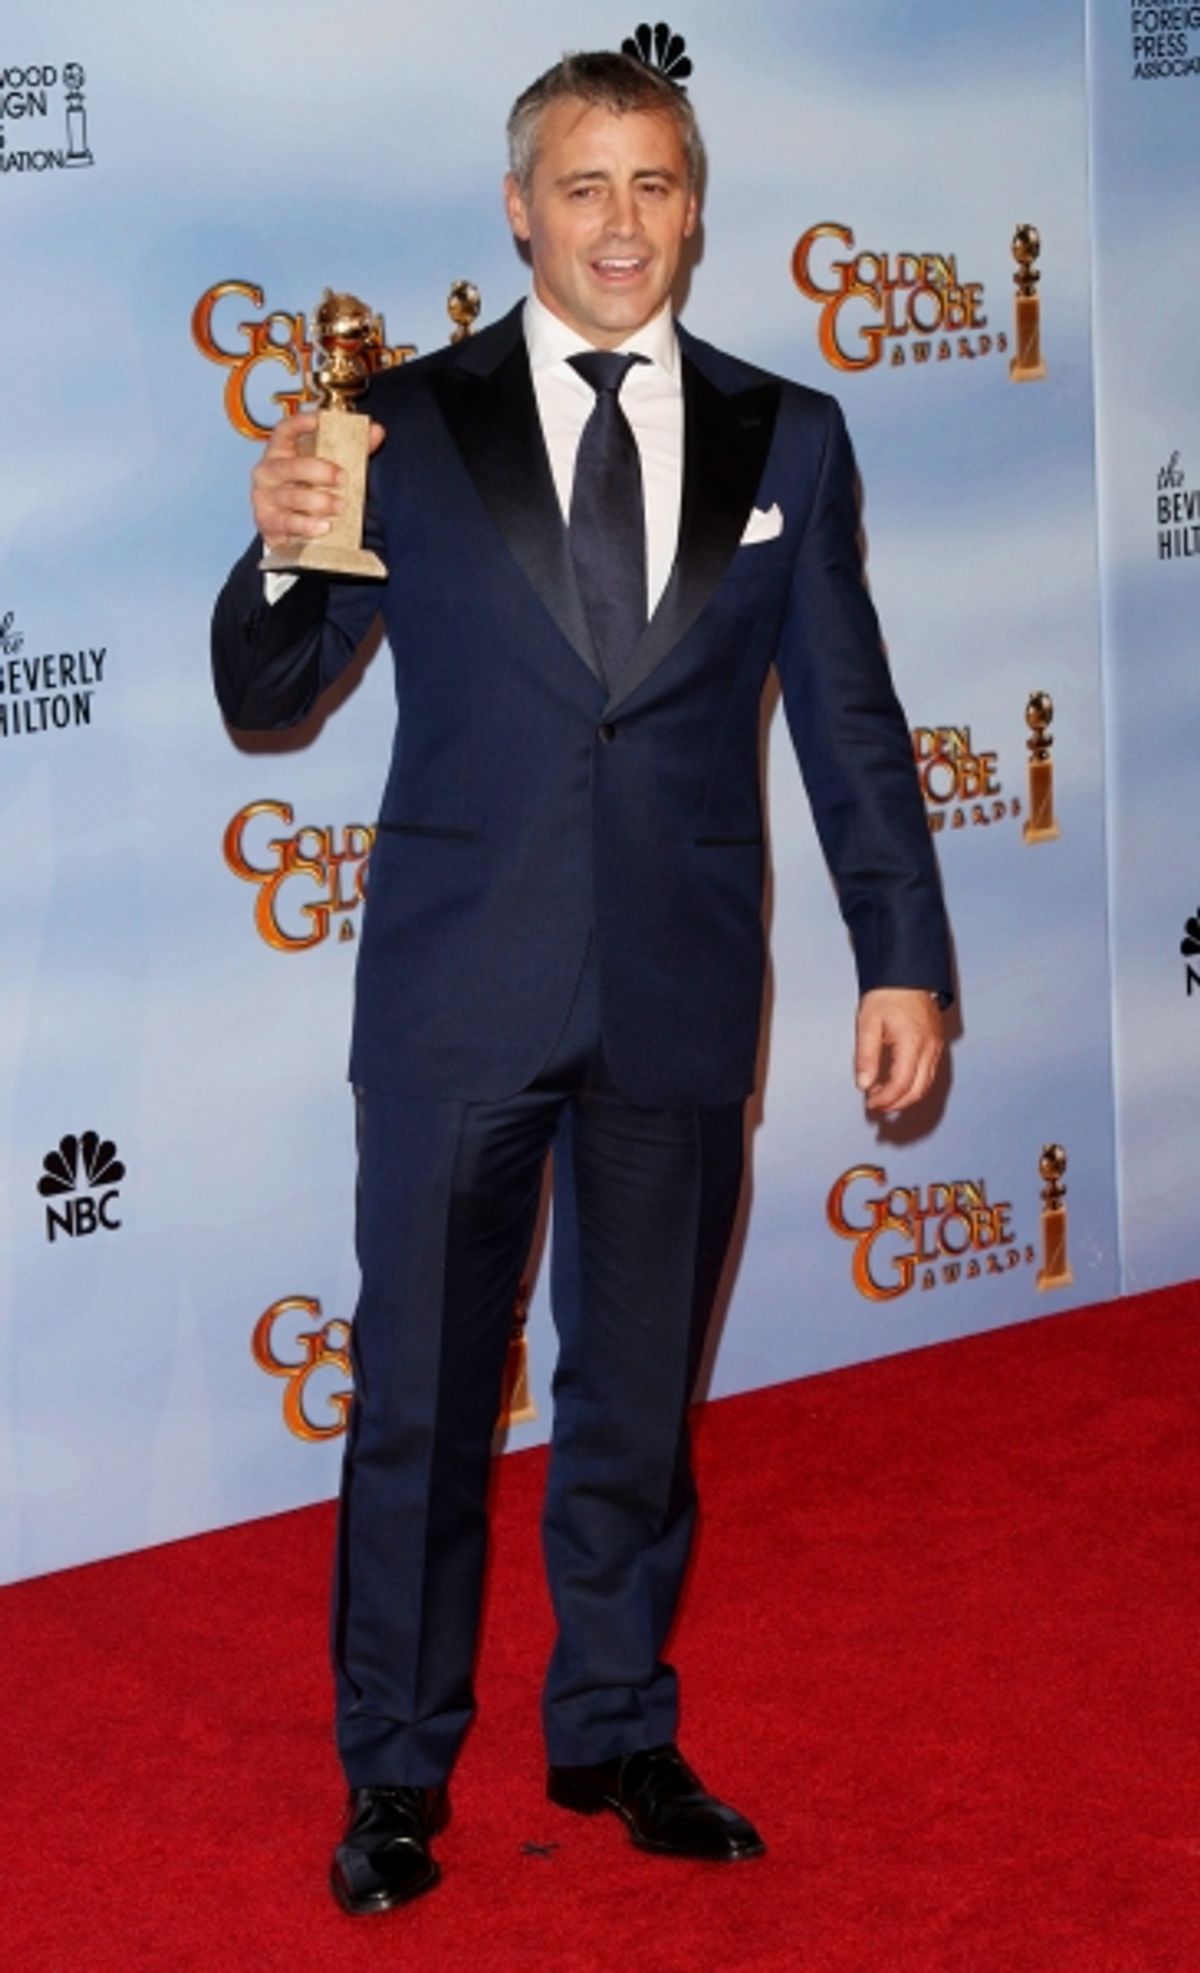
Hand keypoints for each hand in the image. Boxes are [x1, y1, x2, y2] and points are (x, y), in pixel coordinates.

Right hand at [251, 413, 385, 551]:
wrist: (286, 527)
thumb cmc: (305, 490)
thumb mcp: (326, 468)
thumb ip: (352, 450)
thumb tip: (376, 431)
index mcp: (280, 451)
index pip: (285, 430)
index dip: (300, 423)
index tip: (319, 420)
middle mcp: (268, 472)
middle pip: (292, 466)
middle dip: (320, 471)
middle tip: (342, 478)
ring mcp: (265, 497)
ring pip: (292, 497)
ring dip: (319, 501)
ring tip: (339, 507)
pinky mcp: (268, 522)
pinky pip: (288, 523)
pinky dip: (307, 525)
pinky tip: (323, 526)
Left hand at [854, 988, 943, 1113]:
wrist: (907, 975)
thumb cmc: (887, 995)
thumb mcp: (868, 1024)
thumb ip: (865, 1056)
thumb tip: (863, 1084)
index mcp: (913, 1043)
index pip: (901, 1084)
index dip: (885, 1100)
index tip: (870, 1104)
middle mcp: (930, 1048)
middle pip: (918, 1091)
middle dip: (896, 1104)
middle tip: (876, 1106)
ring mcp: (937, 1047)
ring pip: (926, 1085)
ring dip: (905, 1097)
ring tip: (883, 1097)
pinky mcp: (937, 1045)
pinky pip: (929, 1074)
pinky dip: (914, 1085)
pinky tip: (897, 1083)